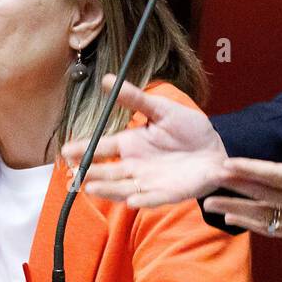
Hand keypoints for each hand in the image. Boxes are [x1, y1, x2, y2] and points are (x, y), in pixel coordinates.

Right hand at [62, 73, 227, 206]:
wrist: (215, 149)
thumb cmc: (188, 129)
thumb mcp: (162, 110)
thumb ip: (135, 99)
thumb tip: (106, 79)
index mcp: (131, 144)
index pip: (102, 148)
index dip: (84, 149)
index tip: (66, 149)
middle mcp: (135, 165)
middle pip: (107, 172)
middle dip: (90, 173)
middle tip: (74, 173)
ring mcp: (149, 182)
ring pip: (122, 188)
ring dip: (107, 189)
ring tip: (91, 187)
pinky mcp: (168, 194)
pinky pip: (153, 199)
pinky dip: (142, 201)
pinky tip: (131, 201)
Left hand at [205, 118, 281, 246]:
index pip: (278, 176)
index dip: (251, 170)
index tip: (228, 164)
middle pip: (264, 195)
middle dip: (235, 187)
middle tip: (208, 180)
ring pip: (264, 216)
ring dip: (236, 209)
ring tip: (210, 204)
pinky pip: (274, 230)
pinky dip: (252, 225)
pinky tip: (234, 221)